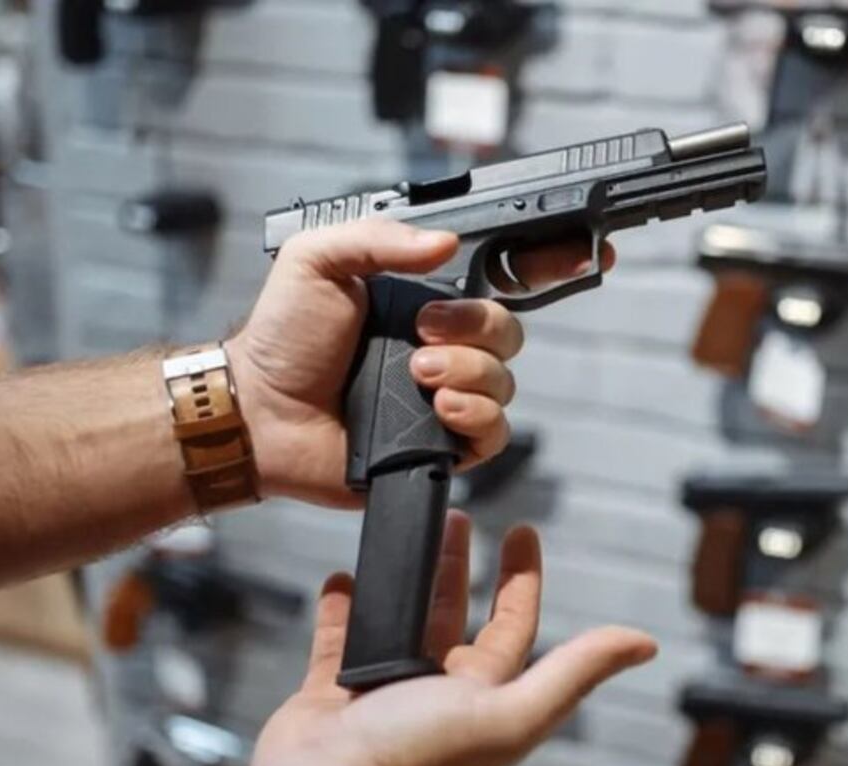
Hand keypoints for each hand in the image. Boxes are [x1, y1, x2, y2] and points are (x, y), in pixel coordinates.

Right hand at [189, 514, 654, 765]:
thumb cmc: (419, 765)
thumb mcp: (510, 709)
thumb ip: (574, 672)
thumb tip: (644, 643)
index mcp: (482, 692)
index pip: (512, 622)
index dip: (520, 577)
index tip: (522, 530)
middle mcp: (434, 690)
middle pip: (452, 612)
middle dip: (458, 564)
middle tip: (456, 517)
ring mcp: (381, 690)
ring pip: (396, 620)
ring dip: (402, 580)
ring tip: (400, 536)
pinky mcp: (330, 694)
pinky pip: (337, 640)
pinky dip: (341, 608)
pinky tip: (342, 579)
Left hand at [225, 220, 614, 506]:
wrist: (262, 412)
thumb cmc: (284, 337)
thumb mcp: (318, 261)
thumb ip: (380, 238)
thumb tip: (446, 242)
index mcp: (424, 298)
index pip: (500, 276)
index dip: (548, 263)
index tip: (585, 251)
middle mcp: (444, 345)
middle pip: (510, 331)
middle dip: (479, 329)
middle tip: (424, 334)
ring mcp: (446, 396)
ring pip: (505, 382)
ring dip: (469, 374)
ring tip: (417, 377)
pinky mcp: (443, 444)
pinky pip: (493, 432)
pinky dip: (475, 418)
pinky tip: (439, 410)